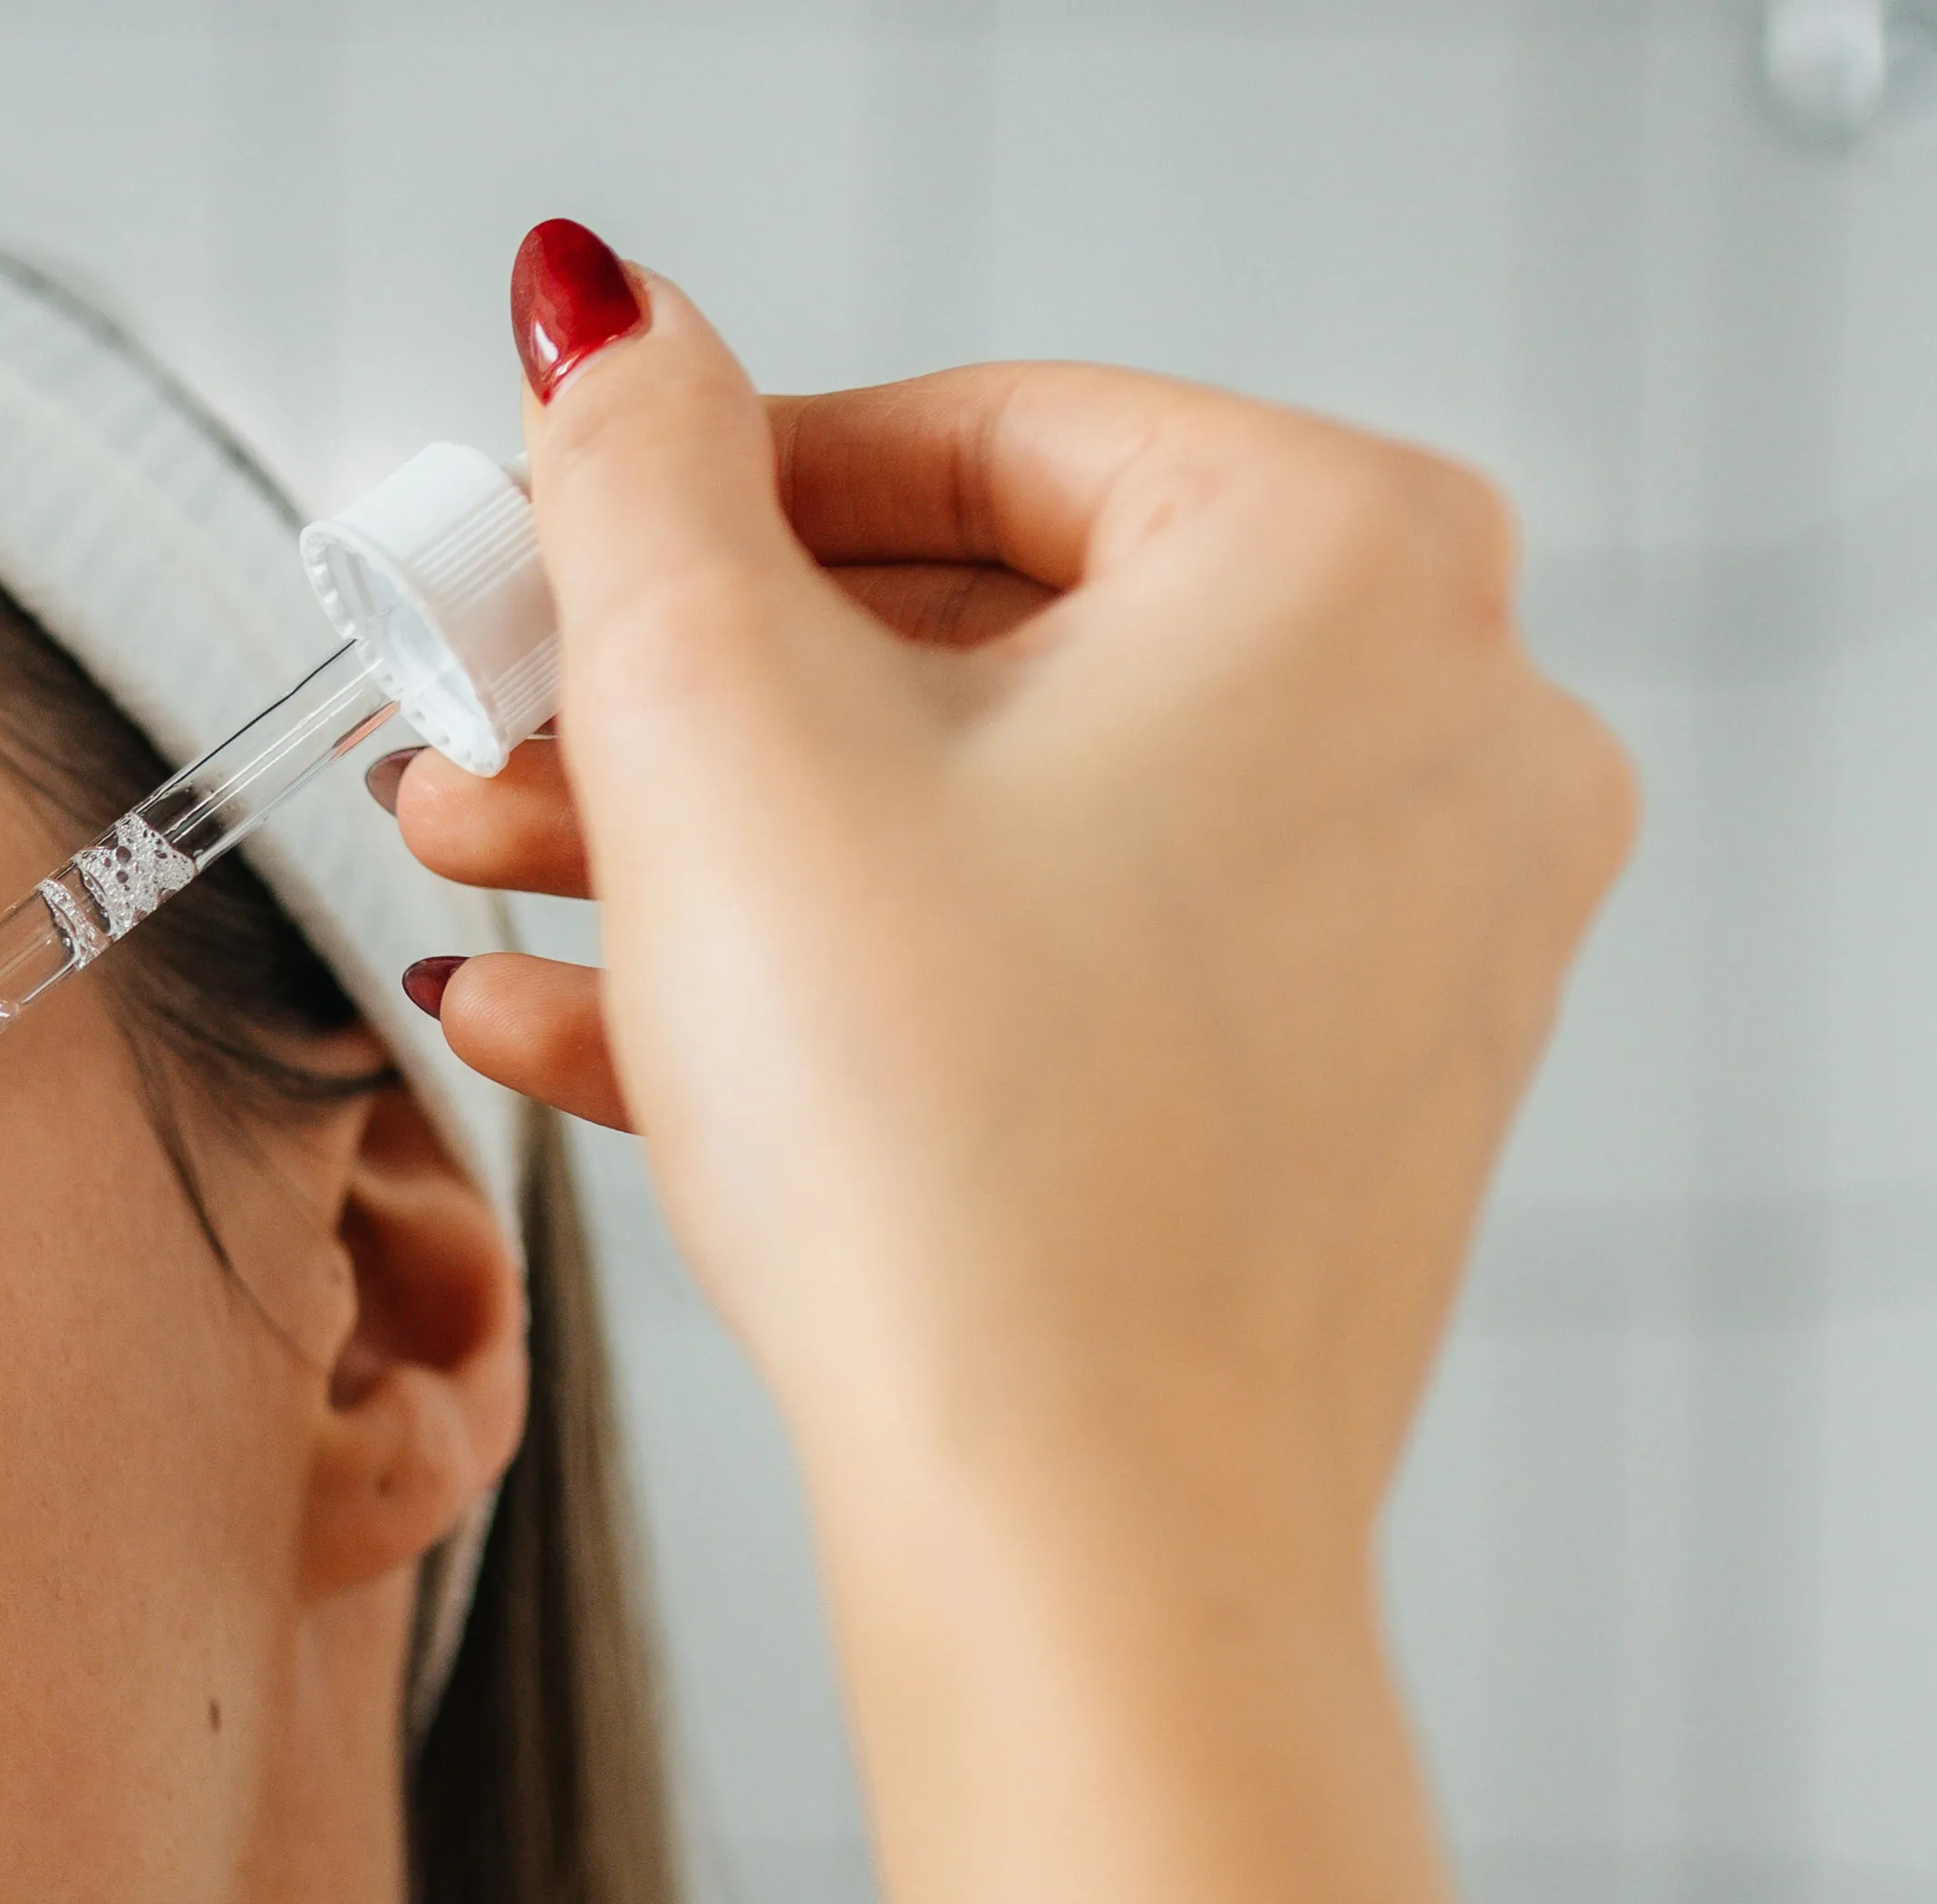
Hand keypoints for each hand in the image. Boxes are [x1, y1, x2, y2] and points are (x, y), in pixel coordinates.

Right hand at [396, 240, 1635, 1600]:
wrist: (1087, 1548)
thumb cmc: (961, 1161)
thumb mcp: (717, 728)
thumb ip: (638, 474)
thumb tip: (609, 322)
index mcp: (1356, 559)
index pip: (978, 431)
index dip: (709, 489)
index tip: (547, 559)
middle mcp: (1446, 725)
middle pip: (985, 633)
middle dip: (687, 699)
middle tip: (490, 739)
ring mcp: (1412, 932)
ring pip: (1005, 818)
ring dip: (725, 850)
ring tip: (498, 891)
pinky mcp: (1337, 1111)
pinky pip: (1061, 973)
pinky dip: (852, 980)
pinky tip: (605, 1029)